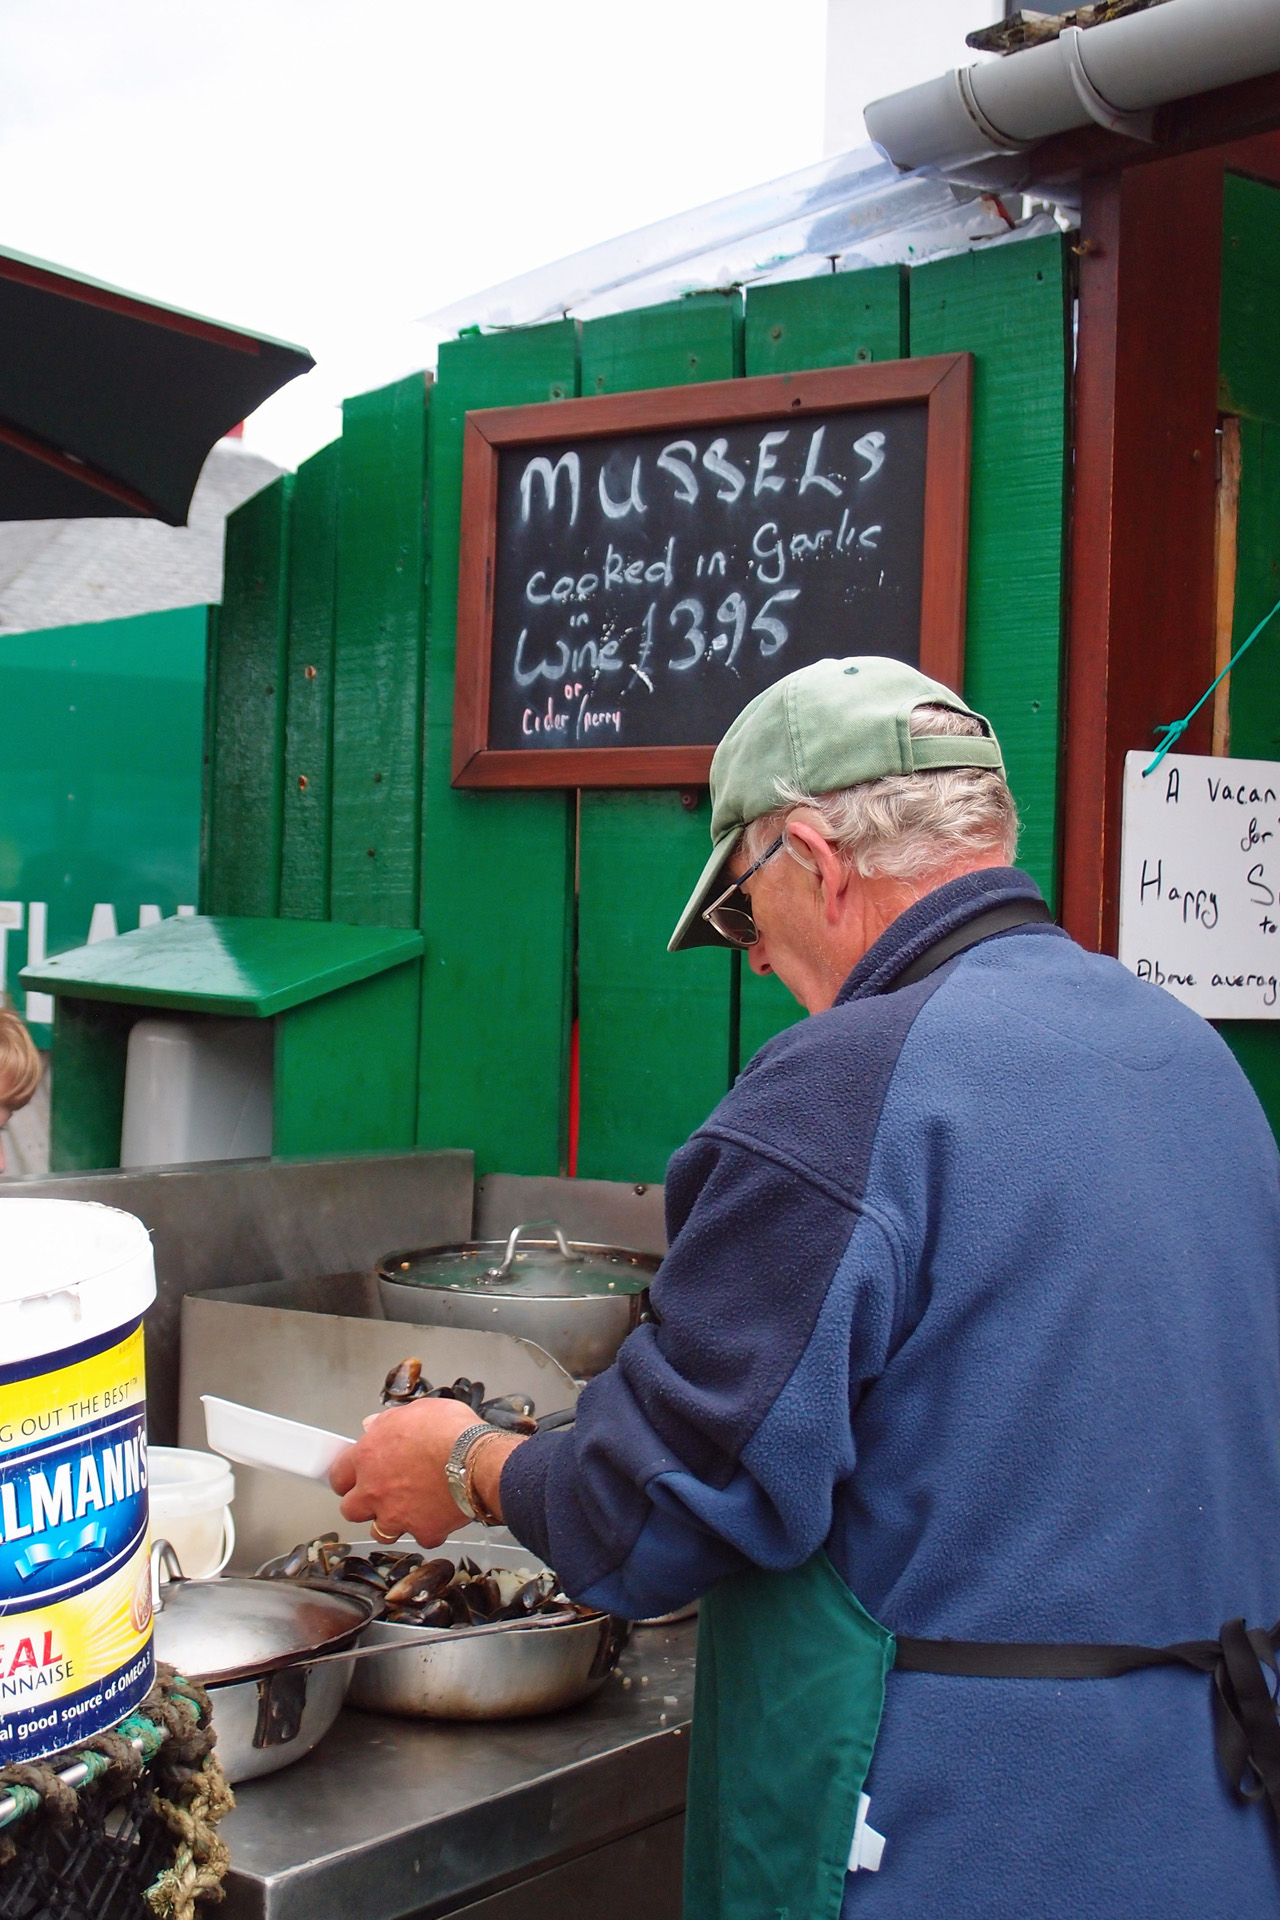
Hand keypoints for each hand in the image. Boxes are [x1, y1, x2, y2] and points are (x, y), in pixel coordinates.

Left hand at [328, 1397, 480, 1547]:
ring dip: (392, 1522)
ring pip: (381, 1531)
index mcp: (368, 1457)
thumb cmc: (449, 1430)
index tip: (356, 1477)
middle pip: (351, 1510)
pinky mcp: (422, 1531)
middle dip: (365, 1504)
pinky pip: (422, 1537)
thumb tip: (374, 1424)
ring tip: (411, 1508)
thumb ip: (388, 1421)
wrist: (476, 1458)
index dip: (348, 1476)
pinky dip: (430, 1529)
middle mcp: (375, 1490)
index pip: (339, 1475)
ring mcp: (396, 1515)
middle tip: (381, 1494)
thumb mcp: (415, 1410)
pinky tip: (440, 1515)